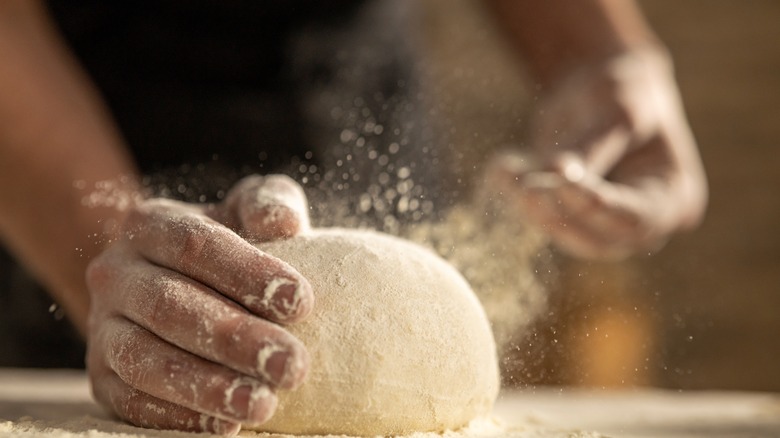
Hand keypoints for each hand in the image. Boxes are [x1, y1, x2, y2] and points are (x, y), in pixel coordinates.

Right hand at [85, 175, 312, 433]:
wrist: (177, 282)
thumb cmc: (230, 244)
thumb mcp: (249, 211)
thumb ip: (269, 204)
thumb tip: (283, 224)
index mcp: (151, 225)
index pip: (195, 244)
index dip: (246, 272)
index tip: (300, 301)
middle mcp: (116, 273)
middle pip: (170, 306)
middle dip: (235, 338)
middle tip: (292, 364)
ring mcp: (102, 328)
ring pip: (144, 359)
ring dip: (206, 386)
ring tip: (263, 403)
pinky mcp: (101, 377)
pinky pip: (130, 402)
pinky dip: (177, 416)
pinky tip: (226, 425)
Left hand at [487, 49, 706, 258]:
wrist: (598, 82)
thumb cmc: (621, 91)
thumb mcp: (617, 111)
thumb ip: (593, 147)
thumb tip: (558, 174)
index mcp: (673, 196)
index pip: (634, 218)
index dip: (595, 206)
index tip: (560, 181)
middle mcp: (641, 221)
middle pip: (597, 240)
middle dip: (558, 215)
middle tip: (524, 188)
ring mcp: (601, 224)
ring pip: (563, 233)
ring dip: (530, 208)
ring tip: (503, 169)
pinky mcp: (567, 216)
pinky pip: (541, 217)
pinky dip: (516, 196)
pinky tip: (499, 169)